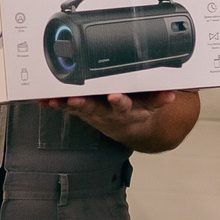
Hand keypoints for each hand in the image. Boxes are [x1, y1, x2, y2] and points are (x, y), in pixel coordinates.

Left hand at [46, 91, 172, 145]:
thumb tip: (176, 91)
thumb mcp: (153, 104)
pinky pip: (67, 109)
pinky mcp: (82, 112)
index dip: (120, 102)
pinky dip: (56, 105)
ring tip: (56, 100)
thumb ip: (160, 97)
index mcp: (128, 110)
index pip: (126, 106)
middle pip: (97, 109)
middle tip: (76, 100)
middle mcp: (108, 113)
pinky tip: (44, 100)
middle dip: (86, 105)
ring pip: (79, 109)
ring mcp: (94, 113)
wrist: (131, 128)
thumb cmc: (139, 109)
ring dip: (67, 105)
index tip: (115, 97)